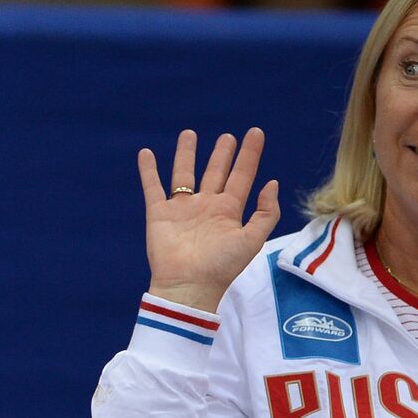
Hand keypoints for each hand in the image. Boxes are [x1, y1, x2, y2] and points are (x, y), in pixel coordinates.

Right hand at [139, 128, 279, 311]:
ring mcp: (182, 209)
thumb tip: (272, 182)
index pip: (242, 176)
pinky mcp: (159, 213)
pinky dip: (148, 170)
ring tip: (189, 134)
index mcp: (228, 211)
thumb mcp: (252, 240)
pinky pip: (152, 187)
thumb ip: (266, 213)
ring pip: (184, 174)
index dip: (249, 155)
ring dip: (186, 154)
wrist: (189, 285)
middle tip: (228, 137)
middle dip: (221, 154)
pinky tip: (146, 153)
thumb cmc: (222, 266)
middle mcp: (206, 206)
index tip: (256, 133)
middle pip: (215, 172)